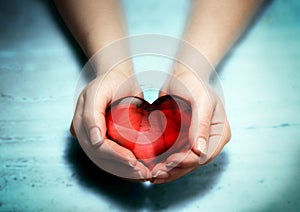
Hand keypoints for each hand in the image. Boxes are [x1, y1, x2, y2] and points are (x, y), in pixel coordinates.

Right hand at [71, 66, 150, 180]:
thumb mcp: (101, 91)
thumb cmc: (113, 81)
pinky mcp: (98, 139)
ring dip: (123, 171)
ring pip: (103, 161)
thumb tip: (94, 140)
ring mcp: (90, 136)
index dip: (115, 155)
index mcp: (82, 118)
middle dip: (122, 168)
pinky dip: (121, 167)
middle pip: (100, 157)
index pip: (98, 145)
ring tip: (142, 175)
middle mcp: (83, 130)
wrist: (114, 76)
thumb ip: (92, 114)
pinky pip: (107, 158)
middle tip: (142, 173)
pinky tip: (135, 171)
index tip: (134, 161)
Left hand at [150, 68, 230, 183]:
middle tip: (155, 173)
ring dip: (168, 171)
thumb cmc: (194, 83)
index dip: (187, 162)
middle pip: (193, 163)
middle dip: (174, 170)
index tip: (169, 162)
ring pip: (183, 163)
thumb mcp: (202, 101)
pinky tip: (151, 167)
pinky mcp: (183, 139)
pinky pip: (174, 155)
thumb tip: (200, 151)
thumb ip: (202, 125)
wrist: (183, 75)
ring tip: (151, 174)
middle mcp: (209, 141)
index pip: (205, 155)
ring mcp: (195, 141)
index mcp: (220, 133)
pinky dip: (164, 162)